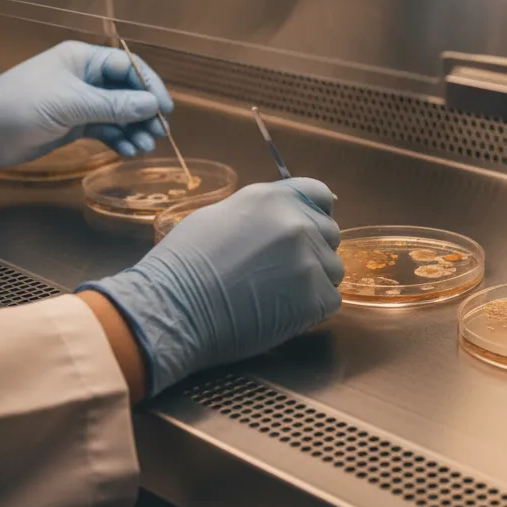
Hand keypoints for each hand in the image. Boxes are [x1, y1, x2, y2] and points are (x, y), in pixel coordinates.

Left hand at [0, 41, 172, 179]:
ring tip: (144, 147)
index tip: (165, 108)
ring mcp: (79, 102)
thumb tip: (152, 105)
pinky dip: (118, 139)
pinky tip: (128, 151)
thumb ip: (113, 105)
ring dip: (134, 129)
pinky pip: (105, 129)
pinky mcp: (73, 125)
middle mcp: (85, 78)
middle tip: (159, 133)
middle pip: (127, 91)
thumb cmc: (20, 106)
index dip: (149, 85)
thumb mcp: (70, 104)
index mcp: (82, 59)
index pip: (127, 67)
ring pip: (118, 113)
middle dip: (144, 111)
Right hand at [79, 178, 343, 394]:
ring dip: (313, 281)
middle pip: (330, 234)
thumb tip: (281, 215)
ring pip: (332, 269)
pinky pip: (329, 300)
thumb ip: (260, 213)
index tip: (307, 229)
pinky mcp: (315, 298)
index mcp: (274, 197)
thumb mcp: (220, 215)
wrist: (174, 307)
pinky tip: (280, 312)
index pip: (319, 195)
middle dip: (313, 250)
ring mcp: (310, 260)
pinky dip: (311, 309)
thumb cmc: (184, 263)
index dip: (315, 213)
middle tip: (279, 272)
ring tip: (275, 295)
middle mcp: (298, 222)